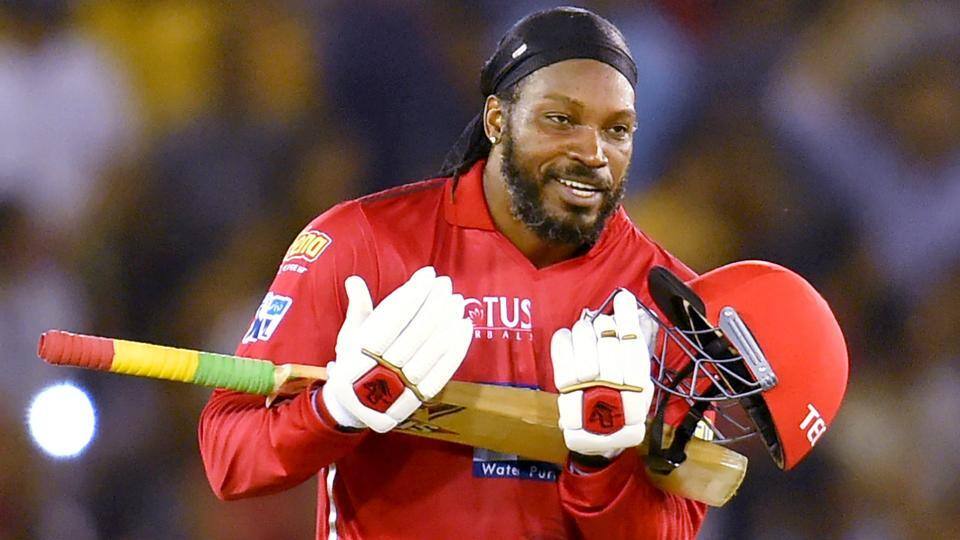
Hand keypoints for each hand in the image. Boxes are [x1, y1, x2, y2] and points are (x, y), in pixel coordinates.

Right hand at [321, 267, 472, 432]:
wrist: (356, 409)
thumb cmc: (355, 363)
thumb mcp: (349, 337)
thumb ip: (358, 310)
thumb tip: (355, 281)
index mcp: (355, 355)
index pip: (389, 319)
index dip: (411, 295)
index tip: (427, 274)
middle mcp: (375, 374)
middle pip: (412, 335)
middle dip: (433, 305)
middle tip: (445, 284)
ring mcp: (398, 390)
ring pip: (428, 353)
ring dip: (447, 324)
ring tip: (458, 302)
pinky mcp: (416, 401)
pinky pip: (440, 374)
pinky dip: (456, 350)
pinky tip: (465, 328)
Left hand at [551, 290, 656, 458]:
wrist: (601, 440)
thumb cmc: (621, 407)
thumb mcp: (638, 381)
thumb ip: (637, 349)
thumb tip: (637, 315)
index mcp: (639, 385)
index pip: (634, 343)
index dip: (627, 317)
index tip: (623, 298)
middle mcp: (617, 389)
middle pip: (607, 340)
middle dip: (602, 325)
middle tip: (600, 326)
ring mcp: (590, 392)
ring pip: (584, 343)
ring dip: (583, 331)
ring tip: (585, 331)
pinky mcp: (567, 395)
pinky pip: (562, 357)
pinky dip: (563, 341)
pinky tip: (567, 335)